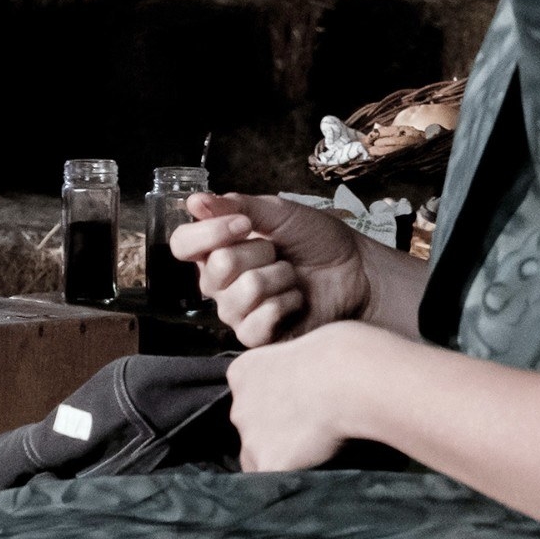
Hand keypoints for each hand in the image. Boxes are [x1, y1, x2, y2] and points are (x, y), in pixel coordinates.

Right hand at [168, 191, 375, 347]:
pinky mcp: (257, 337)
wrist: (357, 270)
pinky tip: (296, 300)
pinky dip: (286, 304)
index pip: (183, 243)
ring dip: (279, 277)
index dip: (209, 233)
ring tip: (293, 277)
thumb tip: (194, 201)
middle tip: (280, 254)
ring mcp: (236, 311)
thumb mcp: (278, 213)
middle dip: (259, 253)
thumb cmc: (319, 240)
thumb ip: (236, 206)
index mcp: (217, 249)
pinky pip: (256, 322)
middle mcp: (219, 283)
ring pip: (243, 292)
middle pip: (216, 267)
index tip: (243, 224)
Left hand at [227, 322, 383, 472]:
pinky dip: (292, 475)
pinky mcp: (268, 462)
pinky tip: (315, 464)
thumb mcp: (301, 352)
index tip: (296, 410)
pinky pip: (273, 480)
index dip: (272, 409)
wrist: (347, 377)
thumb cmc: (338, 355)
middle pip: (249, 431)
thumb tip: (304, 388)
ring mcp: (250, 437)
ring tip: (314, 450)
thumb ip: (289, 373)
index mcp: (242, 373)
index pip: (248, 400)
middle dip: (272, 435)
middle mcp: (238, 407)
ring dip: (279, 458)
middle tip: (308, 433)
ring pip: (256, 458)